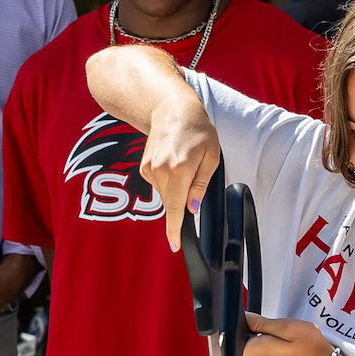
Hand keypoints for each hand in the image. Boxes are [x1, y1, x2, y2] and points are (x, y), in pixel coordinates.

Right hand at [139, 94, 224, 251]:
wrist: (172, 109)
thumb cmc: (197, 130)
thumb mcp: (211, 157)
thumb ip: (201, 185)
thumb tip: (191, 209)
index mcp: (180, 169)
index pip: (175, 208)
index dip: (175, 230)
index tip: (175, 246)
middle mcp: (160, 170)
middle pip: (171, 203)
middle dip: (183, 200)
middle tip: (195, 174)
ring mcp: (149, 169)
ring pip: (165, 195)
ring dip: (177, 189)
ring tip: (185, 163)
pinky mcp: (143, 167)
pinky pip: (159, 186)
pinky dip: (168, 182)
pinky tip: (174, 163)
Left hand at [241, 312, 333, 355]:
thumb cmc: (309, 348)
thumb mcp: (286, 327)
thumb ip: (260, 322)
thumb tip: (243, 317)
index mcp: (254, 352)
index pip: (230, 334)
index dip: (239, 322)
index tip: (254, 320)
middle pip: (235, 338)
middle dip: (246, 327)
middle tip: (268, 326)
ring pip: (242, 342)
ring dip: (253, 333)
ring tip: (272, 332)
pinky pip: (250, 348)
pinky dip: (258, 340)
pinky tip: (272, 338)